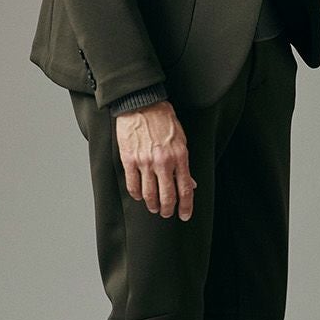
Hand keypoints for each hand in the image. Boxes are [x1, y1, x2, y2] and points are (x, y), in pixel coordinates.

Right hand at [114, 100, 196, 219]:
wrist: (142, 104)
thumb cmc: (163, 120)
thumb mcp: (181, 140)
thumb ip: (184, 164)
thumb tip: (190, 182)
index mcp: (179, 157)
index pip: (185, 189)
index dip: (186, 206)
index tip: (184, 215)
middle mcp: (163, 162)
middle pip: (167, 196)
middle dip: (167, 210)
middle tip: (166, 213)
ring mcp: (145, 162)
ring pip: (149, 194)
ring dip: (152, 205)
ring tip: (153, 207)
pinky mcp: (129, 159)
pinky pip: (133, 184)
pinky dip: (137, 194)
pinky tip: (139, 196)